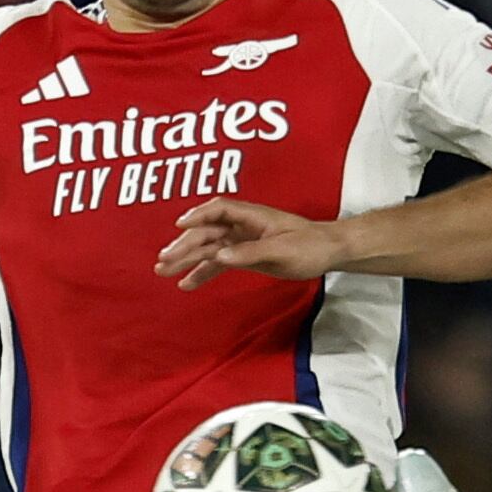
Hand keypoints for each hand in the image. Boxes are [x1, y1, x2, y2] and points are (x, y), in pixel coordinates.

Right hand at [161, 197, 339, 288]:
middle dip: (184, 245)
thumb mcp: (282, 251)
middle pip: (207, 231)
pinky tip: (186, 282)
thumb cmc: (310, 245)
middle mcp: (243, 225)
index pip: (219, 209)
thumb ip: (250, 252)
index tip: (179, 227)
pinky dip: (203, 271)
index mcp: (252, 216)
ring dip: (186, 259)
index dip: (197, 216)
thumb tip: (219, 256)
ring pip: (208, 248)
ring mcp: (242, 240)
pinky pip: (218, 262)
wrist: (328, 252)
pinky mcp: (244, 255)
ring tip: (163, 271)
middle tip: (163, 260)